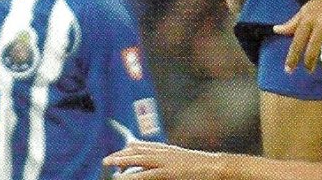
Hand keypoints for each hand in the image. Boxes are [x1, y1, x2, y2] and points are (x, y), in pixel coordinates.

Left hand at [104, 141, 225, 179]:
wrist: (214, 166)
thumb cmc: (201, 166)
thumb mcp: (184, 161)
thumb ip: (171, 159)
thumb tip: (163, 161)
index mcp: (168, 149)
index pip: (145, 145)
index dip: (131, 147)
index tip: (121, 148)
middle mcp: (164, 152)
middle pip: (138, 151)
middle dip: (121, 155)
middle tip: (107, 159)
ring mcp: (165, 161)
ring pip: (139, 159)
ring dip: (122, 161)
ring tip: (108, 164)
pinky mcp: (168, 171)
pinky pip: (146, 174)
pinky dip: (133, 176)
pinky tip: (123, 178)